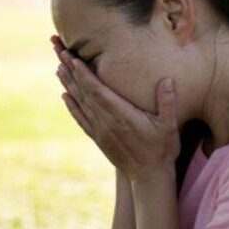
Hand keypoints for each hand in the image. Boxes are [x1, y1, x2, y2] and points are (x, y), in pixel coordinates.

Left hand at [51, 35, 180, 182]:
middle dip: (71, 70)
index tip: (73, 58)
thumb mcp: (169, 126)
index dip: (84, 74)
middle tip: (59, 51)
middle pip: (84, 93)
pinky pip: (81, 119)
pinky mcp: (99, 138)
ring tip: (58, 67)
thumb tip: (166, 80)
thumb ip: (167, 103)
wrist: (149, 176)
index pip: (98, 92)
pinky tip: (65, 95)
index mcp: (121, 116)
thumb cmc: (162, 149)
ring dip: (68, 84)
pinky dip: (72, 106)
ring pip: (80, 104)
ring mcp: (101, 131)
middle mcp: (106, 123)